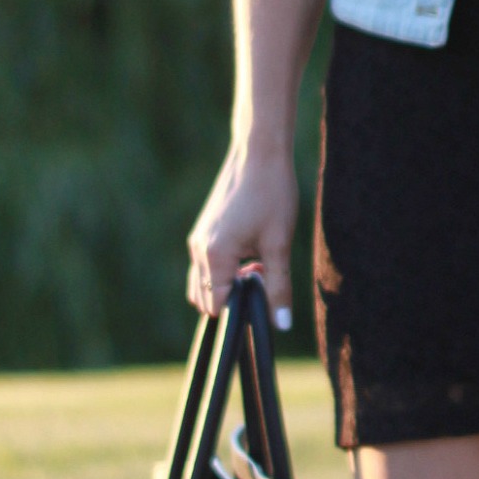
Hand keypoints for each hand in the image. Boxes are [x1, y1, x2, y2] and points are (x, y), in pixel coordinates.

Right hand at [186, 144, 300, 328]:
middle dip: (231, 300)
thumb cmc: (271, 195)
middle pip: (204, 299)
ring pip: (204, 282)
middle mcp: (198, 250)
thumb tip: (281, 325)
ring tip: (259, 264)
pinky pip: (206, 265)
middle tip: (263, 278)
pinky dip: (224, 270)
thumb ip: (278, 287)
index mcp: (214, 256)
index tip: (263, 298)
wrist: (259, 154)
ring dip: (228, 284)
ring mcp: (197, 240)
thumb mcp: (279, 244)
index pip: (216, 307)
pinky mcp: (203, 231)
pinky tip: (251, 251)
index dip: (239, 312)